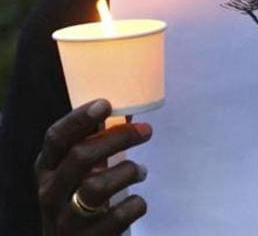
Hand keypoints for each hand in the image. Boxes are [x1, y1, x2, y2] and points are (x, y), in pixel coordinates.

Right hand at [34, 99, 151, 235]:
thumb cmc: (78, 200)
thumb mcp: (76, 173)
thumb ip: (94, 145)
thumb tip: (125, 111)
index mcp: (47, 170)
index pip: (56, 138)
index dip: (79, 118)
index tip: (105, 104)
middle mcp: (50, 193)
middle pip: (80, 157)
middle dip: (117, 138)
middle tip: (145, 130)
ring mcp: (66, 219)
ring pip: (96, 187)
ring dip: (128, 171)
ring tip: (141, 171)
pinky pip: (118, 216)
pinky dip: (135, 204)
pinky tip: (137, 201)